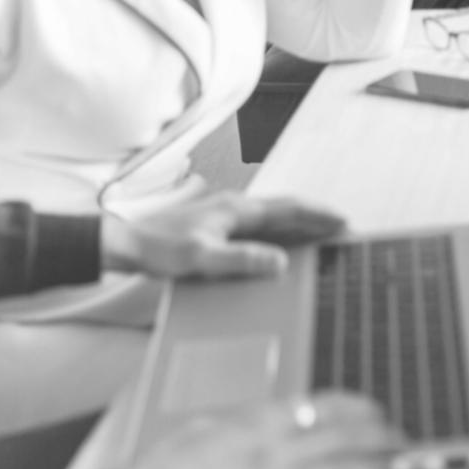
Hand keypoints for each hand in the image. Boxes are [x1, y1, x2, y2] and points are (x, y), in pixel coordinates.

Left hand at [101, 193, 345, 279]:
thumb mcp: (202, 259)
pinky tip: (282, 243)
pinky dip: (280, 230)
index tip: (343, 222)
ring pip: (274, 215)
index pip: (289, 208)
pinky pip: (260, 224)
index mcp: (238, 209)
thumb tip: (280, 262)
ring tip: (321, 234)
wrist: (125, 244)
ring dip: (299, 223)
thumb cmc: (159, 250)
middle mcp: (236, 206)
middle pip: (286, 208)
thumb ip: (242, 260)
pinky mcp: (218, 224)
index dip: (319, 215)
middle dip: (316, 217)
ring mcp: (227, 214)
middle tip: (342, 227)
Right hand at [128, 391, 401, 468]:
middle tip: (402, 446)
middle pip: (347, 438)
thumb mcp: (199, 434)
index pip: (326, 405)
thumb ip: (242, 422)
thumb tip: (279, 413)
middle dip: (383, 441)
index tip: (378, 417)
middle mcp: (271, 453)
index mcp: (256, 425)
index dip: (362, 412)